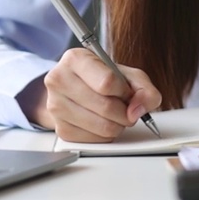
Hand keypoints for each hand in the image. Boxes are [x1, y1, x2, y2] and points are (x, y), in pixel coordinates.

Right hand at [32, 47, 161, 142]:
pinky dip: (107, 135)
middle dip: (125, 112)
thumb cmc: (101, 77)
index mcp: (75, 59)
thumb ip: (143, 87)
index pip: (107, 82)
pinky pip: (96, 141)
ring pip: (103, 127)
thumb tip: (139, 109)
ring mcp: (56, 106)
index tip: (126, 92)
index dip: (124, 91)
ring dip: (118, 125)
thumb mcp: (126, 73)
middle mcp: (59, 80)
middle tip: (126, 107)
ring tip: (114, 114)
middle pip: (106, 107)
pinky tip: (102, 122)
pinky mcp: (61, 130)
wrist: (76, 88)